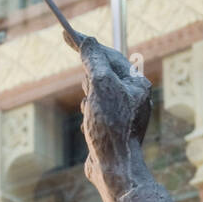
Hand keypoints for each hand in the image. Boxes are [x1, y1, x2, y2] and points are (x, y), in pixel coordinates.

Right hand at [64, 30, 152, 193]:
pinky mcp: (113, 130)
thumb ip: (93, 60)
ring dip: (87, 102)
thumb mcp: (100, 84)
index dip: (86, 44)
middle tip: (89, 91)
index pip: (108, 54)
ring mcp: (123, 114)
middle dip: (89, 81)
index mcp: (136, 83)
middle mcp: (133, 97)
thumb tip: (87, 41)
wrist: (114, 168)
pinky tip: (91, 131)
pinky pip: (94, 115)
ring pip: (95, 96)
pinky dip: (88, 120)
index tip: (66, 34)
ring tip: (91, 115)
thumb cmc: (110, 125)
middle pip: (102, 74)